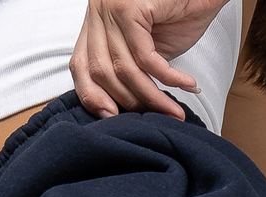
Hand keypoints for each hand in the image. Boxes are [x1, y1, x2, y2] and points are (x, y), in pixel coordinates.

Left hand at [71, 0, 229, 121]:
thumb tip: (114, 109)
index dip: (93, 96)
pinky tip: (185, 84)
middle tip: (154, 116)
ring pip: (124, 68)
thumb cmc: (179, 10)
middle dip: (129, 101)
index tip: (113, 116)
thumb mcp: (144, 45)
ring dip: (152, 96)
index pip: (80, 66)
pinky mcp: (131, 7)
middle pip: (101, 71)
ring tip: (173, 110)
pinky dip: (168, 77)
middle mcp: (98, 10)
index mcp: (95, 20)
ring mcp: (112, 6)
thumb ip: (126, 68)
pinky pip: (145, 57)